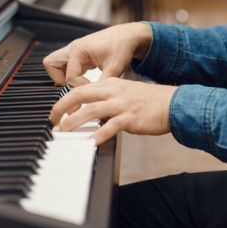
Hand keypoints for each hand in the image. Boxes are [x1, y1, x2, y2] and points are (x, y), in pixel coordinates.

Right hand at [43, 22, 152, 84]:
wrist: (128, 36)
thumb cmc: (122, 47)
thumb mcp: (115, 67)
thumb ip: (103, 84)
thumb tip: (97, 102)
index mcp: (79, 50)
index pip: (70, 77)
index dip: (81, 88)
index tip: (93, 91)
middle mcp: (73, 48)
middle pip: (51, 64)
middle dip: (59, 79)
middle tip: (74, 88)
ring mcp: (74, 51)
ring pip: (55, 64)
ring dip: (63, 77)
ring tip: (78, 85)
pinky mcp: (78, 55)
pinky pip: (65, 65)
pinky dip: (70, 74)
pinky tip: (85, 80)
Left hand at [50, 76, 175, 145]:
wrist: (174, 103)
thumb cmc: (151, 101)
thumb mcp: (126, 94)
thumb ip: (108, 101)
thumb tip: (93, 113)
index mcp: (111, 84)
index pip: (82, 89)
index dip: (65, 101)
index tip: (57, 113)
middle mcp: (113, 92)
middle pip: (80, 96)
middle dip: (62, 108)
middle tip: (52, 121)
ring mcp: (121, 104)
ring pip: (90, 111)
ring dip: (74, 122)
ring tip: (63, 133)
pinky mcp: (130, 118)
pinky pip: (110, 126)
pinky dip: (98, 135)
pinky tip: (90, 143)